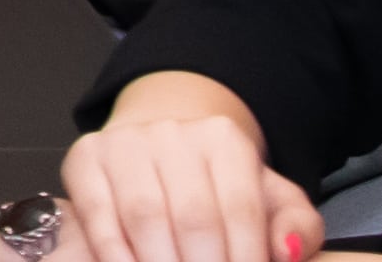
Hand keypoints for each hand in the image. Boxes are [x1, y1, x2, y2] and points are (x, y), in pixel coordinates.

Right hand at [53, 73, 319, 261]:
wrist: (159, 151)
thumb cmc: (217, 188)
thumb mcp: (269, 200)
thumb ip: (295, 226)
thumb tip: (288, 251)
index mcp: (224, 140)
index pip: (241, 210)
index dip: (245, 259)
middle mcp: (172, 133)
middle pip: (193, 216)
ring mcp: (124, 143)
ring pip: (144, 216)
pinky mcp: (85, 159)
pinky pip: (98, 216)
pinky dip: (115, 255)